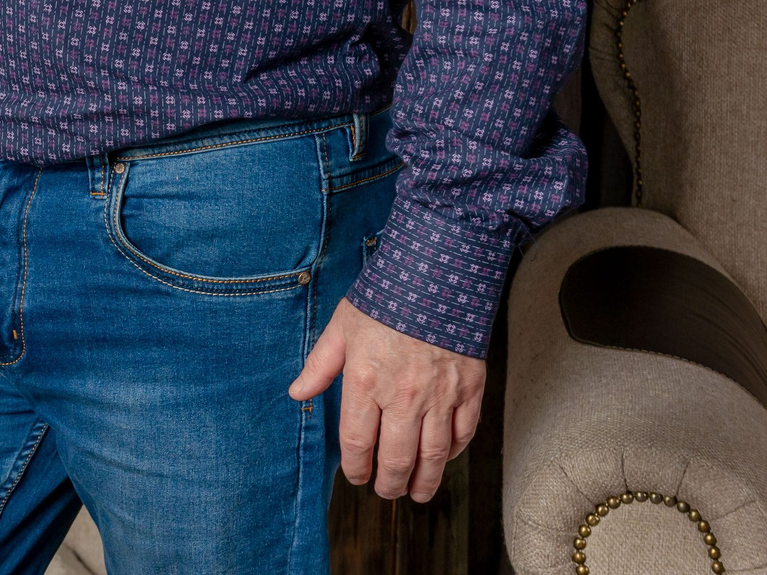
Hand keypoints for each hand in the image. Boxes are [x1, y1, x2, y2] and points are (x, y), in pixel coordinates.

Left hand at [288, 298, 485, 503]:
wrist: (437, 274)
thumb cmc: (385, 299)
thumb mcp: (341, 327)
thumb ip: (320, 365)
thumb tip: (297, 393)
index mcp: (366, 381)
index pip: (357, 442)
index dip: (355, 468)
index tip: (356, 477)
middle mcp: (403, 395)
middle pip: (396, 458)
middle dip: (388, 484)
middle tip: (386, 492)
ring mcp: (440, 395)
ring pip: (434, 455)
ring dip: (424, 481)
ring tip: (416, 493)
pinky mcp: (469, 389)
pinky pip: (463, 433)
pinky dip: (453, 453)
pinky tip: (443, 459)